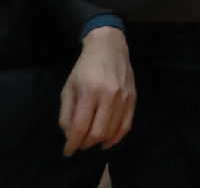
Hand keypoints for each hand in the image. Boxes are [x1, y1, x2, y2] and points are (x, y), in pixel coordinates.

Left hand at [58, 26, 134, 155]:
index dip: (72, 144)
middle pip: (98, 133)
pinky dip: (116, 138)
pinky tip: (106, 142)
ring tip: (90, 141)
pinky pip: (126, 125)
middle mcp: (110, 95)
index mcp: (90, 92)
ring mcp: (124, 97)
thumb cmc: (84, 68)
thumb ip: (67, 114)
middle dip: (85, 144)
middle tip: (78, 144)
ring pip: (112, 131)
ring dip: (99, 142)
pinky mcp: (133, 98)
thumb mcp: (68, 88)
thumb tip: (70, 136)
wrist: (109, 48)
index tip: (67, 152)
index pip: (81, 127)